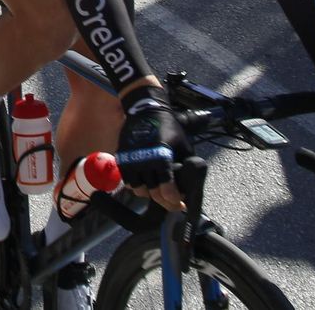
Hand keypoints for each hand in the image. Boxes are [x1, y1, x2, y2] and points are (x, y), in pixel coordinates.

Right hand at [118, 88, 188, 211]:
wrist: (145, 111)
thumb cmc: (168, 127)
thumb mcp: (184, 144)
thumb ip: (187, 164)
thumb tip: (192, 184)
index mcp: (162, 156)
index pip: (167, 188)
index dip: (174, 200)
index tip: (179, 203)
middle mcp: (144, 160)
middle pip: (153, 193)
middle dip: (165, 201)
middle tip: (173, 202)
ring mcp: (131, 160)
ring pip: (139, 191)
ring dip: (150, 194)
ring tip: (158, 190)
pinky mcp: (122, 158)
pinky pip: (128, 182)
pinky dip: (137, 185)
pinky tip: (146, 182)